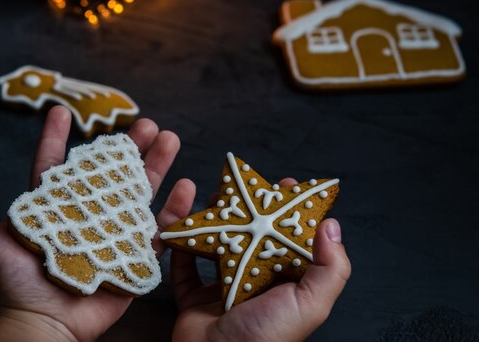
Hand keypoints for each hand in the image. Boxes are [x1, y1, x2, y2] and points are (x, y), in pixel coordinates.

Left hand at [0, 106, 183, 341]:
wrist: (43, 327)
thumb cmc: (14, 284)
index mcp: (54, 206)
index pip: (58, 164)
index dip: (60, 137)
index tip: (64, 110)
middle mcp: (86, 215)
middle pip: (110, 173)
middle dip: (128, 146)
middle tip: (144, 122)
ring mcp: (113, 234)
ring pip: (139, 193)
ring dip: (156, 166)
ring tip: (169, 138)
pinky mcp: (134, 257)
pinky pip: (160, 231)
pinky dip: (175, 210)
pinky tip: (186, 186)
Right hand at [166, 178, 350, 341]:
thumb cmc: (267, 336)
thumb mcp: (309, 304)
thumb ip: (329, 269)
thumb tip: (331, 224)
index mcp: (282, 283)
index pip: (288, 238)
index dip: (286, 210)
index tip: (282, 184)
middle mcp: (253, 283)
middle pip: (250, 236)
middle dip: (246, 208)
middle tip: (241, 183)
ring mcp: (222, 289)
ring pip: (215, 244)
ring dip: (211, 219)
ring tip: (211, 194)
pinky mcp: (193, 298)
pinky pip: (183, 266)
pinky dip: (178, 244)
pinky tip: (178, 222)